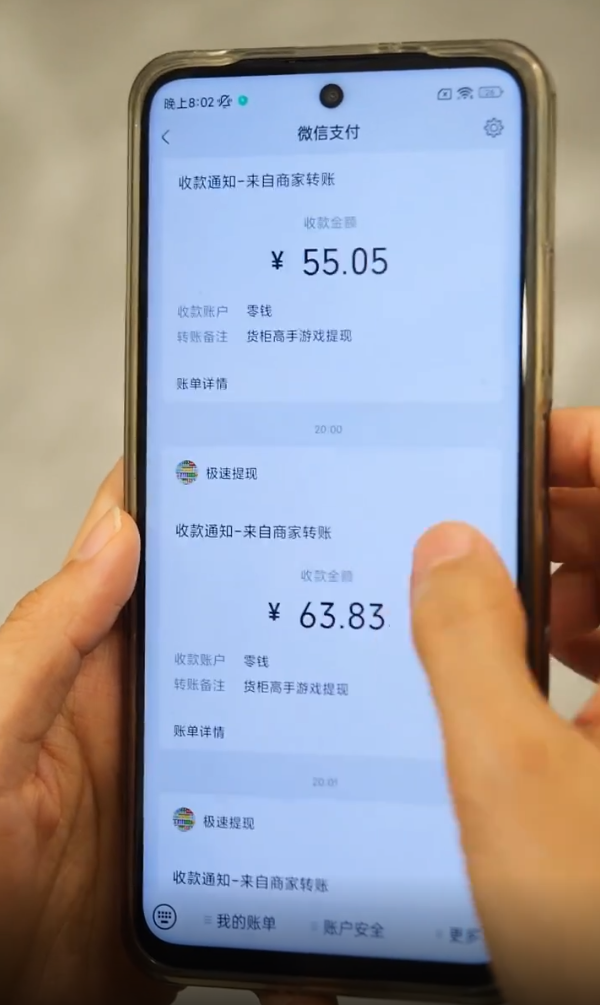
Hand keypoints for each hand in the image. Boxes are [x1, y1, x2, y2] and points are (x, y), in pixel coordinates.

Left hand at [0, 460, 333, 1004]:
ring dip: (329, 685)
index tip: (263, 442)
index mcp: (91, 668)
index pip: (146, 552)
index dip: (194, 490)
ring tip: (403, 656)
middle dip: (295, 579)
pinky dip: (331, 792)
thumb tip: (113, 537)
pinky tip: (372, 785)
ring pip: (277, 705)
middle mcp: (150, 711)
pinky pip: (289, 803)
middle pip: (234, 620)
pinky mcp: (222, 846)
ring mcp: (192, 777)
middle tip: (371, 542)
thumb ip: (44, 642)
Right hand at [410, 408, 599, 1004]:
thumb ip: (466, 648)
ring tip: (490, 609)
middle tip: (478, 527)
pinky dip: (574, 664)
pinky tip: (520, 688)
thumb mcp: (512, 782)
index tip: (522, 439)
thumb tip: (443, 555)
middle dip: (558, 527)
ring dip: (562, 598)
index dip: (583, 448)